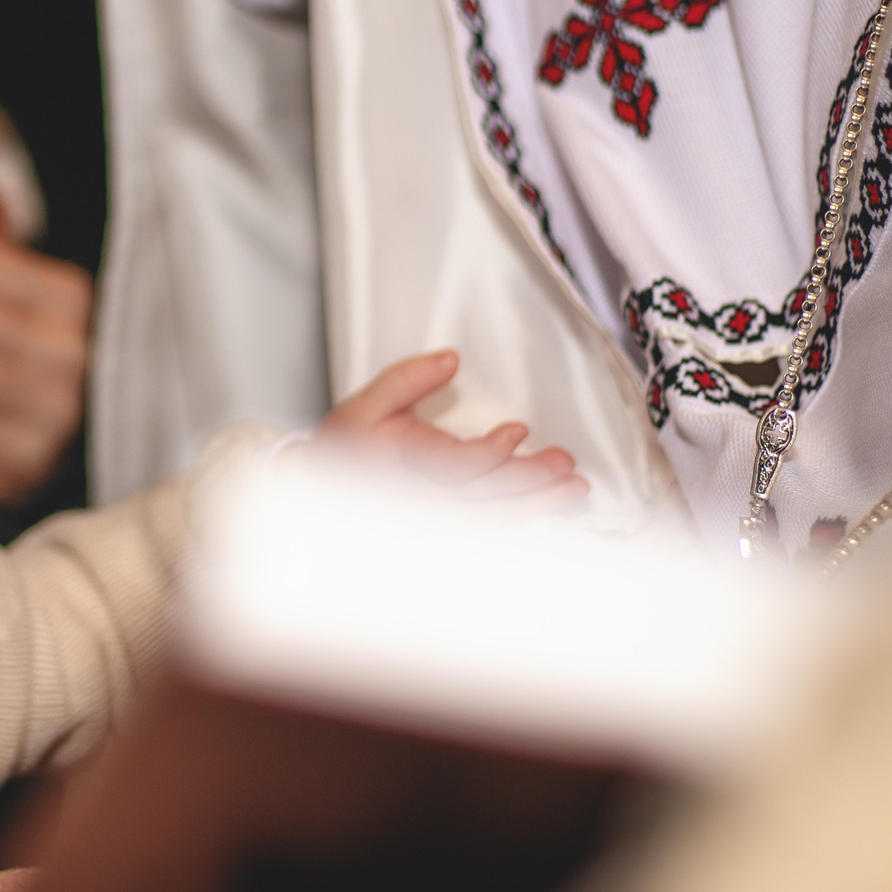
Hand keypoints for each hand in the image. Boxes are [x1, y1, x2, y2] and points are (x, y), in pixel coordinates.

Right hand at [319, 350, 587, 507]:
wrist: (320, 493)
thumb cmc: (344, 448)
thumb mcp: (365, 403)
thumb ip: (407, 378)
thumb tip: (451, 360)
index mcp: (403, 464)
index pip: (454, 465)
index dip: (489, 452)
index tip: (519, 431)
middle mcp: (421, 498)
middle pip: (485, 496)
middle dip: (529, 481)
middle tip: (566, 466)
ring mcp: (433, 520)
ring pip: (491, 518)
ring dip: (535, 505)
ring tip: (572, 489)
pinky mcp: (442, 530)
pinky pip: (486, 531)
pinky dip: (518, 522)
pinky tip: (547, 509)